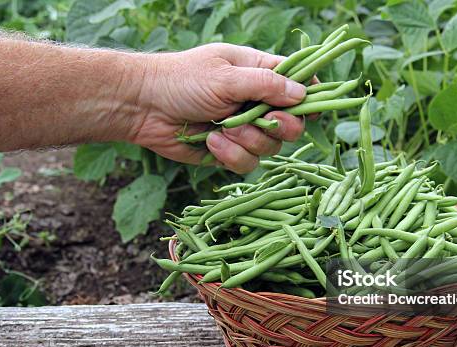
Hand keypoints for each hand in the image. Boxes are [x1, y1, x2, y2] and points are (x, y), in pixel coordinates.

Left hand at [126, 43, 307, 172]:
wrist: (143, 106)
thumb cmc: (182, 80)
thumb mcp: (226, 76)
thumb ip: (266, 86)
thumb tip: (303, 94)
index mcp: (258, 73)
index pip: (297, 82)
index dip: (310, 95)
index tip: (313, 108)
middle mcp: (255, 102)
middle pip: (291, 124)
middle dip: (280, 127)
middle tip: (265, 122)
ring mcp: (243, 129)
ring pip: (270, 147)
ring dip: (247, 141)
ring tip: (222, 128)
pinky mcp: (229, 152)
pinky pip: (247, 163)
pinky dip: (230, 155)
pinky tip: (211, 142)